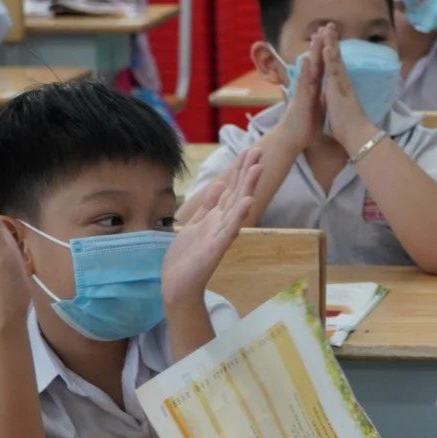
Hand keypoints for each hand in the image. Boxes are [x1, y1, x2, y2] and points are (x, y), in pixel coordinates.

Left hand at [161, 148, 261, 306]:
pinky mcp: (215, 249)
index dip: (239, 170)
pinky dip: (238, 216)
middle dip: (247, 172)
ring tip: (258, 168)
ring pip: (236, 207)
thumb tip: (219, 184)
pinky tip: (246, 202)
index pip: (231, 188)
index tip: (249, 151)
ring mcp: (220, 236)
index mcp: (216, 217)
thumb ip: (207, 207)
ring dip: (248, 187)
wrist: (178, 287)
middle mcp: (222, 224)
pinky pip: (228, 230)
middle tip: (258, 151)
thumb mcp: (194, 225)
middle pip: (237, 193)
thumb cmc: (185, 258)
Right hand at [276, 28, 325, 150]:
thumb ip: (317, 99)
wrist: (292, 139)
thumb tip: (322, 95)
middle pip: (315, 62)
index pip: (321, 67)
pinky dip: (305, 71)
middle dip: (319, 45)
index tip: (329, 38)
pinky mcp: (301, 98)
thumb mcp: (315, 109)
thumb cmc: (303, 126)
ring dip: (312, 53)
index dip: (325, 53)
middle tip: (323, 27)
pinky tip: (306, 59)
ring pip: (309, 68)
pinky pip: (303, 83)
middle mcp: (308, 87)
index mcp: (314, 89)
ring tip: (315, 37)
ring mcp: (303, 91)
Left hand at [319, 26, 377, 153]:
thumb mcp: (338, 110)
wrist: (356, 134)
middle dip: (333, 40)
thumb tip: (336, 100)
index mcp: (338, 87)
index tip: (328, 39)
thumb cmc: (347, 126)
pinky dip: (332, 57)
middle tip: (330, 25)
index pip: (333, 65)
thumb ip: (336, 101)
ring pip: (336, 58)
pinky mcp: (340, 88)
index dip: (331, 52)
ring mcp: (341, 83)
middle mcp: (341, 82)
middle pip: (336, 57)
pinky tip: (328, 46)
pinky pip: (335, 69)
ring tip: (329, 28)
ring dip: (332, 42)